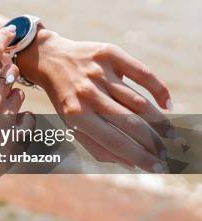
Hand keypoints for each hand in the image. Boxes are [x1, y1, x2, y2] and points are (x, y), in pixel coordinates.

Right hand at [0, 26, 33, 198]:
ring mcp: (5, 115)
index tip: (12, 30)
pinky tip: (4, 133)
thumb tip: (3, 70)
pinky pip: (27, 116)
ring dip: (13, 100)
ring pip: (20, 93)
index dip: (4, 38)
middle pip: (10, 72)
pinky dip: (20, 121)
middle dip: (9, 76)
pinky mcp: (18, 132)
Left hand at [17, 29, 172, 171]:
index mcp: (76, 114)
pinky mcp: (109, 53)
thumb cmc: (66, 98)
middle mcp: (87, 93)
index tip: (156, 167)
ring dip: (158, 121)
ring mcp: (99, 72)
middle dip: (152, 142)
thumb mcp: (71, 124)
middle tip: (166, 152)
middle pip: (130, 122)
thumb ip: (97, 146)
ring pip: (138, 101)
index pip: (114, 141)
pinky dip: (158, 89)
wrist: (50, 59)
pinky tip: (166, 105)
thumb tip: (131, 164)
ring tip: (170, 134)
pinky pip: (142, 73)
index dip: (139, 156)